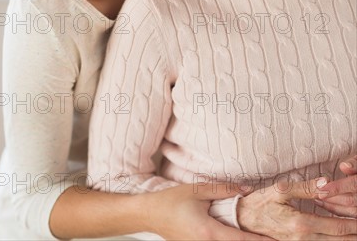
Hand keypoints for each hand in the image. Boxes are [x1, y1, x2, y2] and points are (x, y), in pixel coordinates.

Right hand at [147, 182, 271, 239]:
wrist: (150, 214)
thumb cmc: (172, 200)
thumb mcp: (198, 190)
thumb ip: (224, 190)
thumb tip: (247, 190)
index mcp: (208, 232)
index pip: (241, 240)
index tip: (276, 239)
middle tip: (272, 237)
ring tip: (258, 236)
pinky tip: (237, 234)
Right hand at [237, 177, 356, 239]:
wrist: (243, 219)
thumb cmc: (261, 203)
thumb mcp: (281, 190)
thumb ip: (306, 187)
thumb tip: (326, 183)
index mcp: (301, 223)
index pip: (337, 227)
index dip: (353, 223)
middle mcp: (303, 238)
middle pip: (339, 240)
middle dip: (353, 233)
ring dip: (345, 238)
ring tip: (354, 231)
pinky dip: (332, 239)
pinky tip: (337, 234)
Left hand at [315, 156, 356, 217]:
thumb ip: (355, 163)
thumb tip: (344, 167)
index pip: (354, 184)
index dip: (337, 187)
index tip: (321, 189)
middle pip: (352, 200)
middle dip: (332, 198)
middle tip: (314, 195)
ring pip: (352, 212)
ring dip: (333, 207)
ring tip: (317, 200)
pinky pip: (353, 216)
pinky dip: (339, 212)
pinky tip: (327, 207)